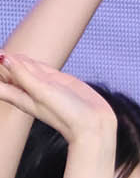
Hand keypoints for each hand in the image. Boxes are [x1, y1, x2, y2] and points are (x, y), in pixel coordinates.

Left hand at [0, 53, 115, 141]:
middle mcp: (29, 90)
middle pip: (7, 73)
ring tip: (1, 52)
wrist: (93, 125)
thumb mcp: (42, 93)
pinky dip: (29, 62)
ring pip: (22, 68)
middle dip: (1, 63)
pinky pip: (39, 68)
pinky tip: (21, 58)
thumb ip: (23, 75)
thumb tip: (4, 58)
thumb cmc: (67, 115)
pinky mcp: (57, 80)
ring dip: (12, 60)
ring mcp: (44, 84)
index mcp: (21, 96)